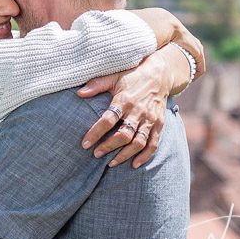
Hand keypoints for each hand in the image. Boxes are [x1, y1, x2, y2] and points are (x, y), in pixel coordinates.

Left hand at [77, 44, 179, 168]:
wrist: (160, 74)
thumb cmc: (132, 76)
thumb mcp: (113, 76)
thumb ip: (96, 85)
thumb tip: (79, 93)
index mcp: (124, 100)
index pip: (108, 120)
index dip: (95, 133)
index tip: (85, 144)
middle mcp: (138, 111)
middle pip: (123, 135)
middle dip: (108, 147)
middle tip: (95, 154)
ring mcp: (150, 119)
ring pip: (138, 142)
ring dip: (124, 155)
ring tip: (110, 163)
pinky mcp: (159, 124)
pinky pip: (153, 144)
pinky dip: (145, 156)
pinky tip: (134, 164)